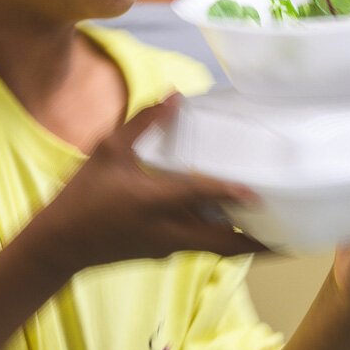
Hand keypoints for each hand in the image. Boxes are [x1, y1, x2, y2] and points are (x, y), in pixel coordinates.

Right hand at [27, 94, 267, 278]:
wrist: (59, 245)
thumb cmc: (81, 196)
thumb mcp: (106, 152)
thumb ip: (142, 123)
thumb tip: (174, 95)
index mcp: (152, 201)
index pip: (199, 196)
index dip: (230, 193)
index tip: (260, 193)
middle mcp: (168, 231)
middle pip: (225, 244)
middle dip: (260, 242)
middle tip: (290, 232)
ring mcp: (167, 247)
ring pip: (217, 248)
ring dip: (245, 241)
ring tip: (273, 228)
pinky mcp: (163, 254)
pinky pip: (202, 246)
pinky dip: (221, 237)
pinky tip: (230, 221)